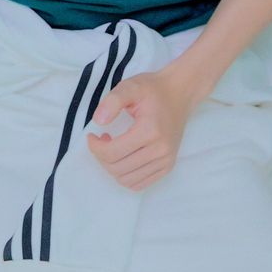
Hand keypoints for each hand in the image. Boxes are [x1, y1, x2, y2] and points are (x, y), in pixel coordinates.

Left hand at [86, 69, 195, 191]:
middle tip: (102, 140)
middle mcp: (160, 150)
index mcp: (150, 131)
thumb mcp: (130, 86)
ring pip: (126, 180)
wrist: (180, 93)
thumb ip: (112, 102)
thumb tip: (98, 122)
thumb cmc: (153, 90)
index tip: (92, 135)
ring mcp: (166, 161)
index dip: (95, 147)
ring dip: (112, 167)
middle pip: (117, 169)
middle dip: (102, 157)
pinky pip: (139, 184)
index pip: (112, 153)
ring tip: (113, 147)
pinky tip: (124, 157)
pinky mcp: (167, 166)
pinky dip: (125, 176)